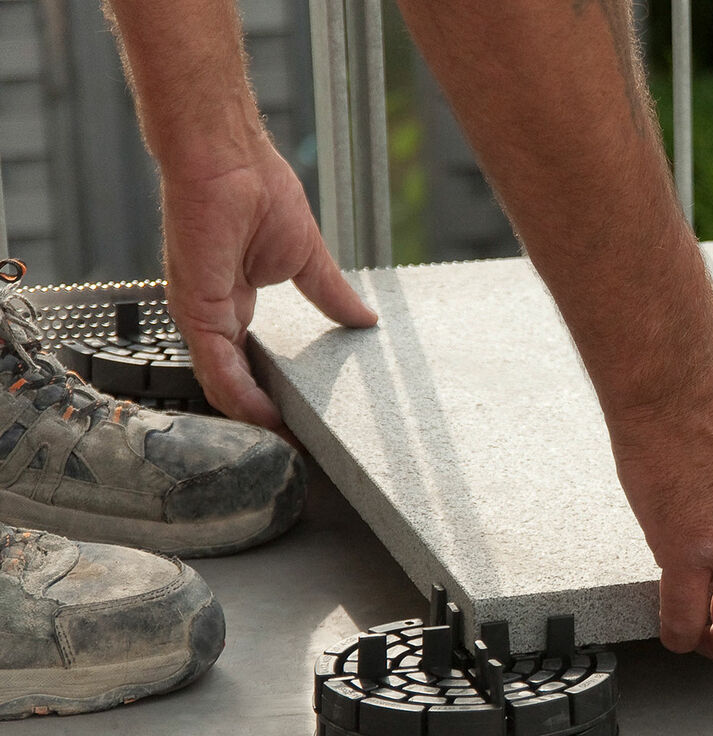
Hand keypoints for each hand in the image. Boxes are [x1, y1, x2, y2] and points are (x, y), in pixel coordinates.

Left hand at [159, 137, 375, 428]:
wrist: (227, 156)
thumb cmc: (256, 186)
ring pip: (223, 385)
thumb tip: (365, 318)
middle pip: (235, 384)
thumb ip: (331, 294)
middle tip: (299, 450)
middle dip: (266, 421)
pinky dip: (240, 396)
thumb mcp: (307, 257)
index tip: (306, 423)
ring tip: (287, 446)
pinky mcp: (196, 308)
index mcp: (235, 302)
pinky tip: (265, 417)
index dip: (274, 397)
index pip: (250, 366)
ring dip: (254, 420)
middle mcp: (214, 314)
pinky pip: (217, 366)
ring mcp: (202, 314)